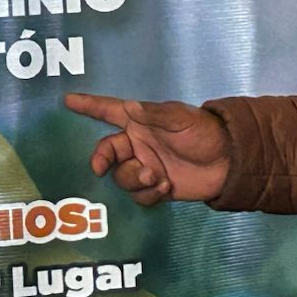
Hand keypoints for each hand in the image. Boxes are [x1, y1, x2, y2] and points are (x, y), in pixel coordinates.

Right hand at [66, 92, 231, 203]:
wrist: (229, 162)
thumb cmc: (205, 132)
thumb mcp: (182, 118)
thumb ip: (155, 115)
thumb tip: (132, 108)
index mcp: (141, 122)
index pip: (109, 111)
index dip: (89, 106)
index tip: (67, 100)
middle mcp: (139, 144)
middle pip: (106, 152)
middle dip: (101, 159)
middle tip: (100, 167)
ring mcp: (146, 167)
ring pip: (121, 177)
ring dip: (134, 178)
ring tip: (156, 176)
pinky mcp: (156, 188)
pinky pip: (138, 196)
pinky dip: (148, 194)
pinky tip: (165, 187)